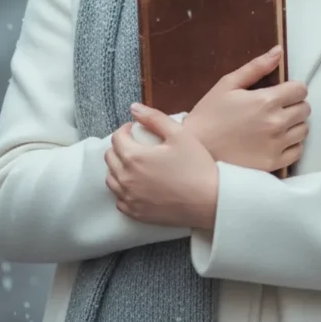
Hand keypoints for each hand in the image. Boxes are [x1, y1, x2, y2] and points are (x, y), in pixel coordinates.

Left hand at [105, 107, 218, 230]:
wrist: (210, 202)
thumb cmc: (196, 166)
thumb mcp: (179, 134)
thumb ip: (154, 118)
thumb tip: (134, 108)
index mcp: (134, 157)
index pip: (117, 138)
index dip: (126, 130)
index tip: (137, 129)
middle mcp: (126, 179)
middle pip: (110, 158)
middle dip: (120, 147)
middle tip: (136, 144)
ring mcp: (130, 198)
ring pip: (111, 179)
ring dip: (118, 168)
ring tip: (135, 164)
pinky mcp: (136, 213)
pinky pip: (119, 199)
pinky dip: (123, 189)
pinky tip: (137, 185)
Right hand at [184, 46, 309, 171]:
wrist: (196, 149)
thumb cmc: (209, 114)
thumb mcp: (228, 84)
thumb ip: (256, 67)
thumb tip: (278, 51)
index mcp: (267, 100)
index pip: (301, 90)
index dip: (292, 89)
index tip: (282, 93)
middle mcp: (277, 122)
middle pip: (305, 109)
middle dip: (294, 105)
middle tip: (277, 109)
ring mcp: (277, 145)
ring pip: (303, 130)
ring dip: (294, 125)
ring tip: (276, 125)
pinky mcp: (274, 163)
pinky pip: (297, 151)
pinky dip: (291, 145)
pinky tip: (276, 141)